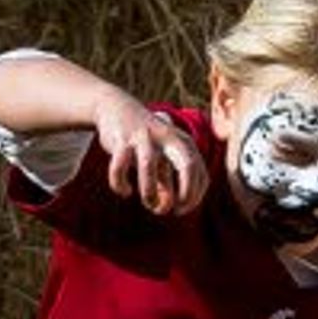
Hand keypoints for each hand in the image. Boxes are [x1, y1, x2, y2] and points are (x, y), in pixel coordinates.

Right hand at [93, 95, 204, 214]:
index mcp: (183, 143)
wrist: (116, 107)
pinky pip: (120, 167)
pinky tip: (125, 191)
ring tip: (150, 203)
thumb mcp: (161, 159)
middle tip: (177, 211)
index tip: (181, 209)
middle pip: (188, 165)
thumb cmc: (144, 141)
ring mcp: (144, 137)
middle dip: (187, 193)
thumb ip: (166, 182)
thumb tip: (165, 208)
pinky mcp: (121, 140)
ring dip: (150, 193)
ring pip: (149, 166)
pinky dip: (121, 184)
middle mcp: (167, 138)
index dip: (194, 197)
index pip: (201, 174)